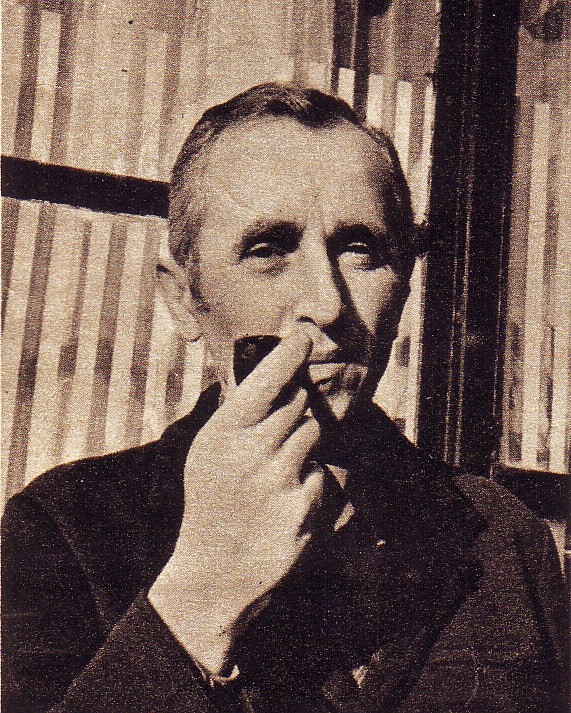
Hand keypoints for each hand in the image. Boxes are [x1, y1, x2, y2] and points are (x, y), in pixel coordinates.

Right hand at [148, 331, 324, 673]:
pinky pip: (320, 474)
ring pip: (312, 435)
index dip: (288, 354)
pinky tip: (283, 501)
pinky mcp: (302, 507)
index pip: (264, 381)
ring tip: (274, 473)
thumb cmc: (210, 504)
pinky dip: (308, 482)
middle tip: (274, 438)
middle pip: (298, 405)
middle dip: (294, 412)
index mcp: (224, 434)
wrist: (214, 570)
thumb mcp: (206, 455)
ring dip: (301, 447)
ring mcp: (278, 480)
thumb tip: (262, 379)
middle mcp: (251, 452)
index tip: (304, 335)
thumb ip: (234, 418)